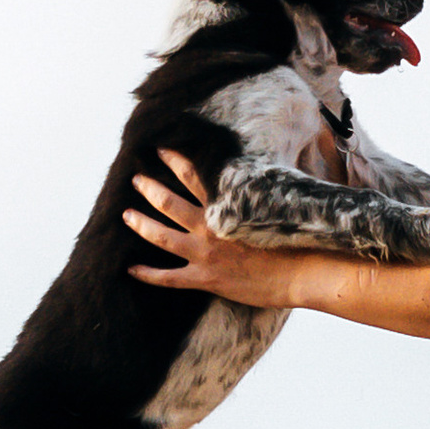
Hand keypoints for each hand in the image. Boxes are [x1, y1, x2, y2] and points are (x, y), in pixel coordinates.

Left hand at [123, 149, 302, 306]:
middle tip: (135, 179)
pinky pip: (168, 278)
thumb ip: (259, 187)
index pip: (193, 175)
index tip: (160, 149)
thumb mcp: (277, 202)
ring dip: (140, 224)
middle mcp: (210, 227)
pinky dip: (147, 274)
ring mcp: (205, 254)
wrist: (304, 272)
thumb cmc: (297, 236)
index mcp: (227, 205)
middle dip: (148, 188)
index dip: (174, 160)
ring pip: (161, 236)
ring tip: (126, 214)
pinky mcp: (206, 279)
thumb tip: (258, 168)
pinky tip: (130, 269)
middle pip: (168, 202)